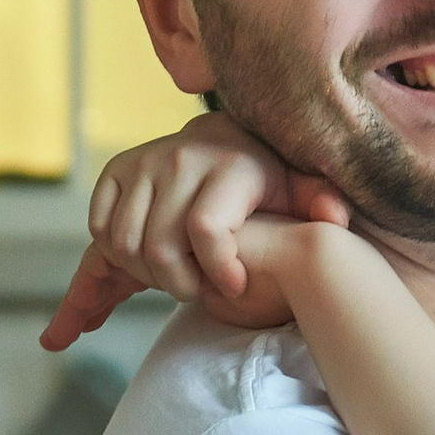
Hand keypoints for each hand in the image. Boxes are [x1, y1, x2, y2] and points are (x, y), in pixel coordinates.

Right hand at [36, 119, 347, 349]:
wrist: (222, 141)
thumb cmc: (265, 181)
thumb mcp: (298, 191)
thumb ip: (319, 203)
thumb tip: (334, 218)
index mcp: (228, 167)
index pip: (205, 229)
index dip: (216, 269)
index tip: (233, 289)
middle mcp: (180, 159)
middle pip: (159, 247)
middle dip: (179, 284)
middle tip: (198, 293)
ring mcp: (143, 163)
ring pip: (124, 243)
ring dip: (144, 275)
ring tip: (175, 280)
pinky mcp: (115, 172)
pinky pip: (100, 227)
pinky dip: (113, 256)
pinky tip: (140, 266)